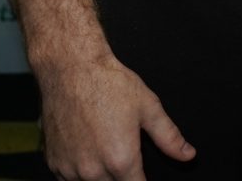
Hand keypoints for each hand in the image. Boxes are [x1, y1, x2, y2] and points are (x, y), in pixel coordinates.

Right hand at [40, 52, 192, 179]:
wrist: (72, 70)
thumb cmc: (110, 85)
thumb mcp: (149, 107)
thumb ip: (169, 137)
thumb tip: (188, 155)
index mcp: (120, 160)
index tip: (144, 174)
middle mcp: (93, 171)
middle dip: (125, 177)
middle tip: (126, 153)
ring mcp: (70, 169)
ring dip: (102, 177)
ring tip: (108, 149)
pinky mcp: (54, 162)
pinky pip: (69, 179)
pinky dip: (80, 174)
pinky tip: (89, 153)